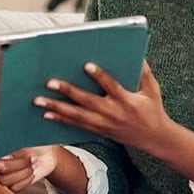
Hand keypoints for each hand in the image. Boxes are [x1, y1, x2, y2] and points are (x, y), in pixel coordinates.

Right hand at [0, 142, 59, 192]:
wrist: (47, 152)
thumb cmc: (32, 142)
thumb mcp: (21, 138)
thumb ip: (3, 141)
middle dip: (16, 163)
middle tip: (31, 157)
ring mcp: (4, 177)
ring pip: (5, 181)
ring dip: (23, 171)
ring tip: (34, 162)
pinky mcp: (14, 185)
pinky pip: (15, 187)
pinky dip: (26, 179)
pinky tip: (32, 171)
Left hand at [37, 61, 169, 151]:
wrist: (154, 138)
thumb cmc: (153, 109)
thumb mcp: (153, 89)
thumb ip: (144, 72)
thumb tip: (136, 54)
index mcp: (127, 100)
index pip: (111, 86)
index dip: (100, 76)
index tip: (86, 65)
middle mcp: (113, 113)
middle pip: (87, 102)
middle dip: (67, 92)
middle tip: (49, 83)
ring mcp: (104, 124)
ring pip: (77, 116)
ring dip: (57, 108)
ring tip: (39, 101)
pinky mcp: (99, 131)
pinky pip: (77, 126)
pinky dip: (61, 120)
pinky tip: (47, 115)